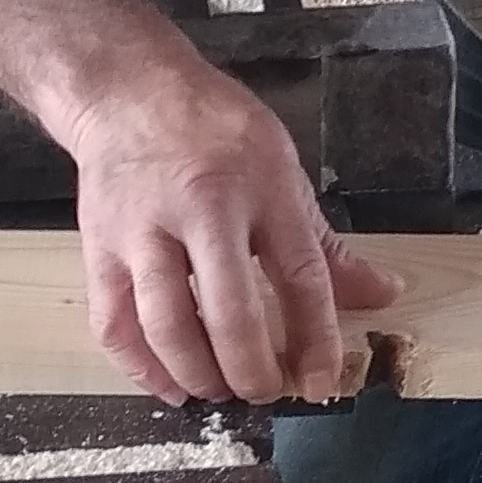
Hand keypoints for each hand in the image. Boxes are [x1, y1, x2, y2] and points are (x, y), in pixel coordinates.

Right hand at [65, 49, 398, 404]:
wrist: (128, 91)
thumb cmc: (213, 128)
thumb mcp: (282, 168)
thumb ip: (324, 243)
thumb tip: (382, 293)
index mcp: (261, 188)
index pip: (300, 276)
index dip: (316, 338)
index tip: (321, 382)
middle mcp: (202, 210)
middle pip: (230, 310)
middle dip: (251, 369)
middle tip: (264, 391)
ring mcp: (143, 231)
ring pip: (166, 324)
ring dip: (198, 374)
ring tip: (220, 391)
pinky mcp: (100, 248)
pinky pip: (115, 324)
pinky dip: (141, 367)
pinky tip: (170, 385)